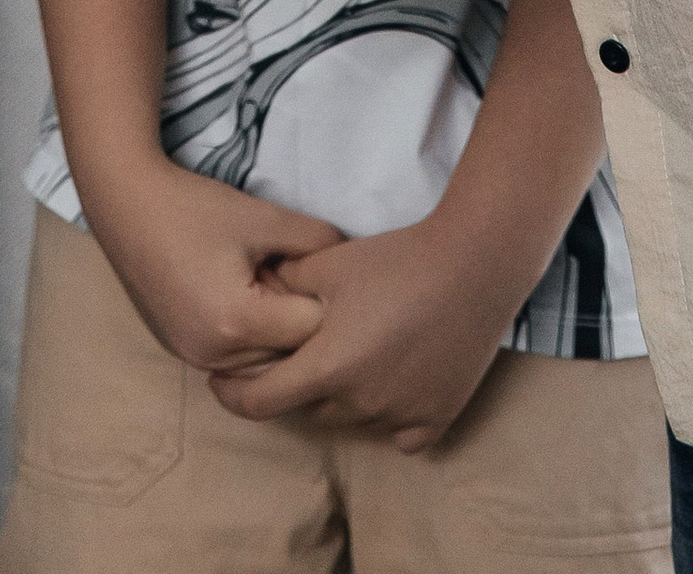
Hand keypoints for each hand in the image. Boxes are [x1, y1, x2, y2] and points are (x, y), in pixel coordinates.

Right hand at [78, 155, 341, 377]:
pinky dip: (250, 339)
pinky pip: (234, 362)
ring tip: (269, 288)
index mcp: (238, 322)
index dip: (319, 298)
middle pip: (287, 358)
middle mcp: (215, 355)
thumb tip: (349, 260)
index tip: (312, 271)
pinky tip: (246, 297)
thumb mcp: (265, 217)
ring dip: (275, 336)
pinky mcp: (183, 352)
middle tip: (293, 279)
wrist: (127, 205)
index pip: (309, 330)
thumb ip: (316, 241)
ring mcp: (195, 359)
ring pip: (263, 366)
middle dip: (299, 322)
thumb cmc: (196, 208)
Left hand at [212, 215, 518, 448]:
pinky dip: (389, 416)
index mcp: (327, 367)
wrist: (472, 265)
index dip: (232, 394)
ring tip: (356, 352)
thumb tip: (254, 295)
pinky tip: (392, 382)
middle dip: (298, 383)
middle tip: (304, 348)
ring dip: (343, 396)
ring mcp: (400, 416)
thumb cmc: (396, 259)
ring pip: (353, 419)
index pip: (261, 402)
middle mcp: (360, 402)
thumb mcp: (328, 263)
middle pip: (309, 407)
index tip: (220, 381)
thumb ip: (283, 286)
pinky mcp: (436, 417)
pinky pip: (399, 434)